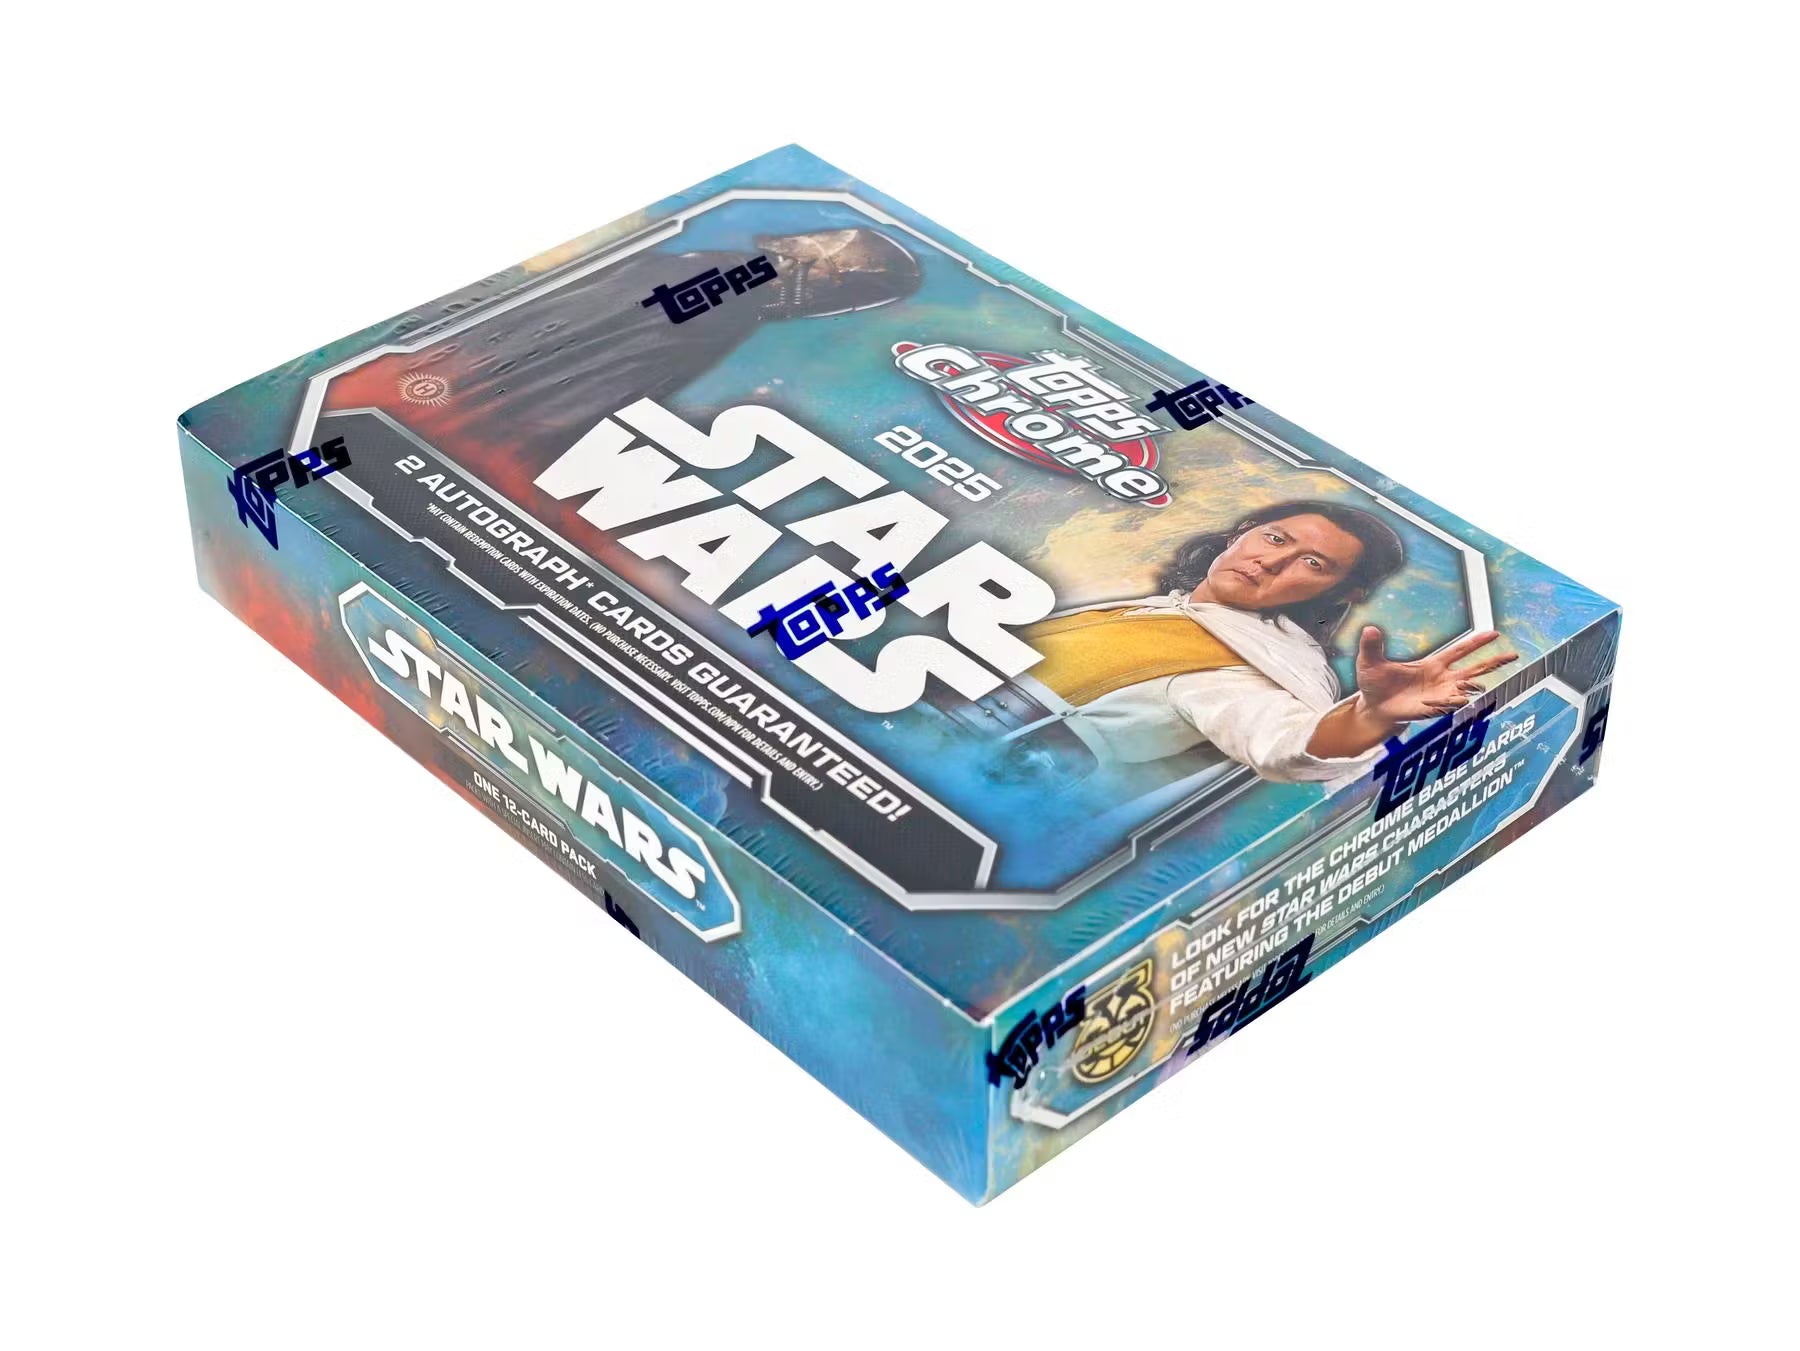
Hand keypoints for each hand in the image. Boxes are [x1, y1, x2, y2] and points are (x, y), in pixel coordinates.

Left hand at [1353, 626, 1516, 724]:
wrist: (1372, 708)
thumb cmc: (1375, 684)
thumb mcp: (1371, 662)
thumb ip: (1372, 646)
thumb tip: (1369, 628)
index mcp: (1432, 664)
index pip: (1460, 650)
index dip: (1477, 642)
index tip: (1495, 633)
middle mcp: (1442, 679)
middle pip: (1474, 669)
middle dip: (1494, 662)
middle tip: (1514, 655)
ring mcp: (1441, 695)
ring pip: (1467, 690)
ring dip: (1473, 688)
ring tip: (1478, 687)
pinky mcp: (1435, 710)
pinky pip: (1452, 705)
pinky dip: (1454, 702)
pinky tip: (1455, 699)